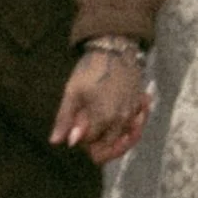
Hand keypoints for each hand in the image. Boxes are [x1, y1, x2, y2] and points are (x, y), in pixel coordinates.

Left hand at [51, 48, 150, 162]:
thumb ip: (65, 119)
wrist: (115, 50)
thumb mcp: (72, 92)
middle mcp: (121, 121)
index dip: (80, 140)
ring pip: (124, 140)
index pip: (90, 145)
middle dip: (97, 144)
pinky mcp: (140, 106)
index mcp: (103, 119)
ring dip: (114, 141)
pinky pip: (136, 128)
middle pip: (109, 148)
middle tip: (86, 129)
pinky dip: (128, 130)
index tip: (75, 127)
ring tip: (102, 131)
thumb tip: (58, 142)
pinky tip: (119, 122)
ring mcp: (133, 114)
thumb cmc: (90, 70)